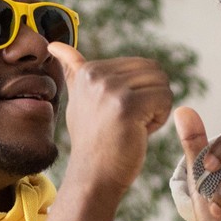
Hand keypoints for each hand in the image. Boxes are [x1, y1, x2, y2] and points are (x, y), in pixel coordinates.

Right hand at [46, 42, 173, 200]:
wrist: (92, 176)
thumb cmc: (92, 140)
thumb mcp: (78, 100)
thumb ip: (73, 71)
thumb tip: (54, 44)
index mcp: (89, 71)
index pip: (141, 65)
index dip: (139, 91)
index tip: (118, 113)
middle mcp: (97, 76)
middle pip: (154, 72)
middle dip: (151, 98)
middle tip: (130, 122)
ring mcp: (111, 90)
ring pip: (162, 85)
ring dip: (156, 108)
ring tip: (133, 127)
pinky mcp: (127, 106)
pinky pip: (165, 99)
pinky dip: (160, 118)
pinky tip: (140, 133)